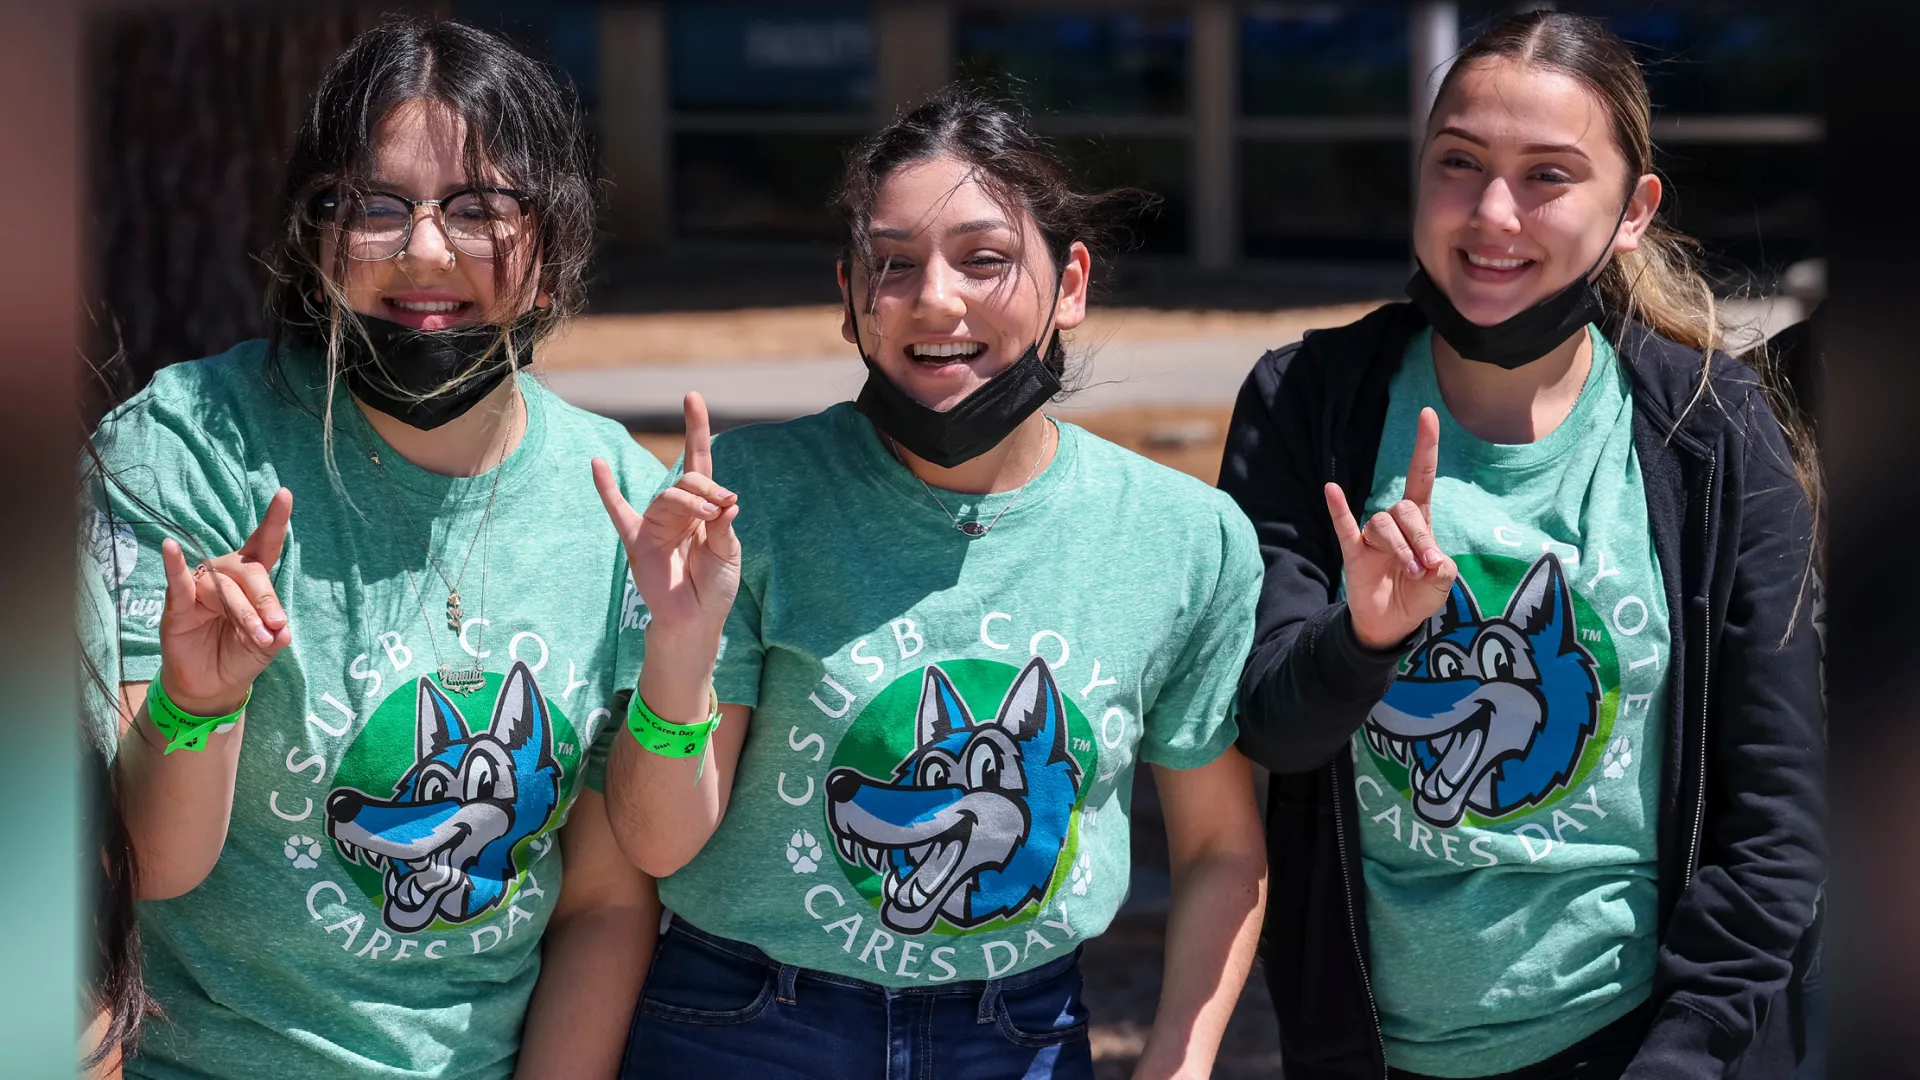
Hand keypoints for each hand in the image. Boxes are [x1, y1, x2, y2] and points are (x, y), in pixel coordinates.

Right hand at [157, 488, 293, 716]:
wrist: (211, 686)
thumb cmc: (239, 656)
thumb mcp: (265, 647)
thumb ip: (275, 635)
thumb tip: (282, 630)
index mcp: (251, 580)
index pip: (265, 546)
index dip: (274, 521)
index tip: (285, 494)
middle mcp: (226, 576)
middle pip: (248, 574)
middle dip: (265, 600)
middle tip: (275, 627)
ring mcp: (201, 589)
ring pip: (223, 588)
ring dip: (242, 612)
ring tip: (256, 636)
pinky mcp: (178, 606)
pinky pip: (177, 584)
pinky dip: (174, 566)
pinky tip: (170, 548)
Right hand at [593, 392, 740, 659]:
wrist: (696, 620)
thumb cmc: (714, 586)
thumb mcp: (728, 554)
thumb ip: (724, 528)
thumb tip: (726, 502)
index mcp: (701, 508)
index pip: (699, 462)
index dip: (696, 429)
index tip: (692, 397)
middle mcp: (676, 510)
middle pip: (688, 480)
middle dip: (709, 490)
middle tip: (723, 510)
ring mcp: (654, 523)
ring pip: (668, 496)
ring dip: (691, 502)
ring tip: (708, 518)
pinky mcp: (637, 541)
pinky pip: (617, 512)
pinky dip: (606, 489)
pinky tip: (597, 466)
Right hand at [1324, 407, 1457, 650]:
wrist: (1391, 625)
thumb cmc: (1418, 596)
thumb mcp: (1442, 583)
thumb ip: (1442, 567)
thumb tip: (1429, 557)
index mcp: (1420, 524)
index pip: (1421, 477)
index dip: (1425, 447)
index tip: (1428, 414)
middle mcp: (1394, 524)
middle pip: (1405, 510)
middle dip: (1418, 537)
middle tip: (1426, 568)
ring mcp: (1371, 537)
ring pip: (1383, 525)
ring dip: (1400, 548)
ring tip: (1409, 572)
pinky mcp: (1353, 552)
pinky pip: (1344, 526)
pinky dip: (1339, 509)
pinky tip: (1332, 490)